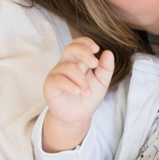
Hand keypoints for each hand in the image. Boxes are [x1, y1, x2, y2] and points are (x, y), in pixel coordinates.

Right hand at [42, 37, 113, 151]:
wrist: (77, 117)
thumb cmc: (88, 97)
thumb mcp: (102, 83)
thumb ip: (106, 68)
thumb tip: (108, 52)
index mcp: (78, 61)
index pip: (78, 44)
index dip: (86, 42)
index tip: (97, 49)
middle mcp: (66, 64)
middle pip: (71, 48)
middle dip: (84, 53)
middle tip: (94, 64)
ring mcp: (56, 73)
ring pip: (68, 67)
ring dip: (81, 80)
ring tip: (88, 93)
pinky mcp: (49, 85)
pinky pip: (58, 80)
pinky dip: (70, 85)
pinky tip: (78, 92)